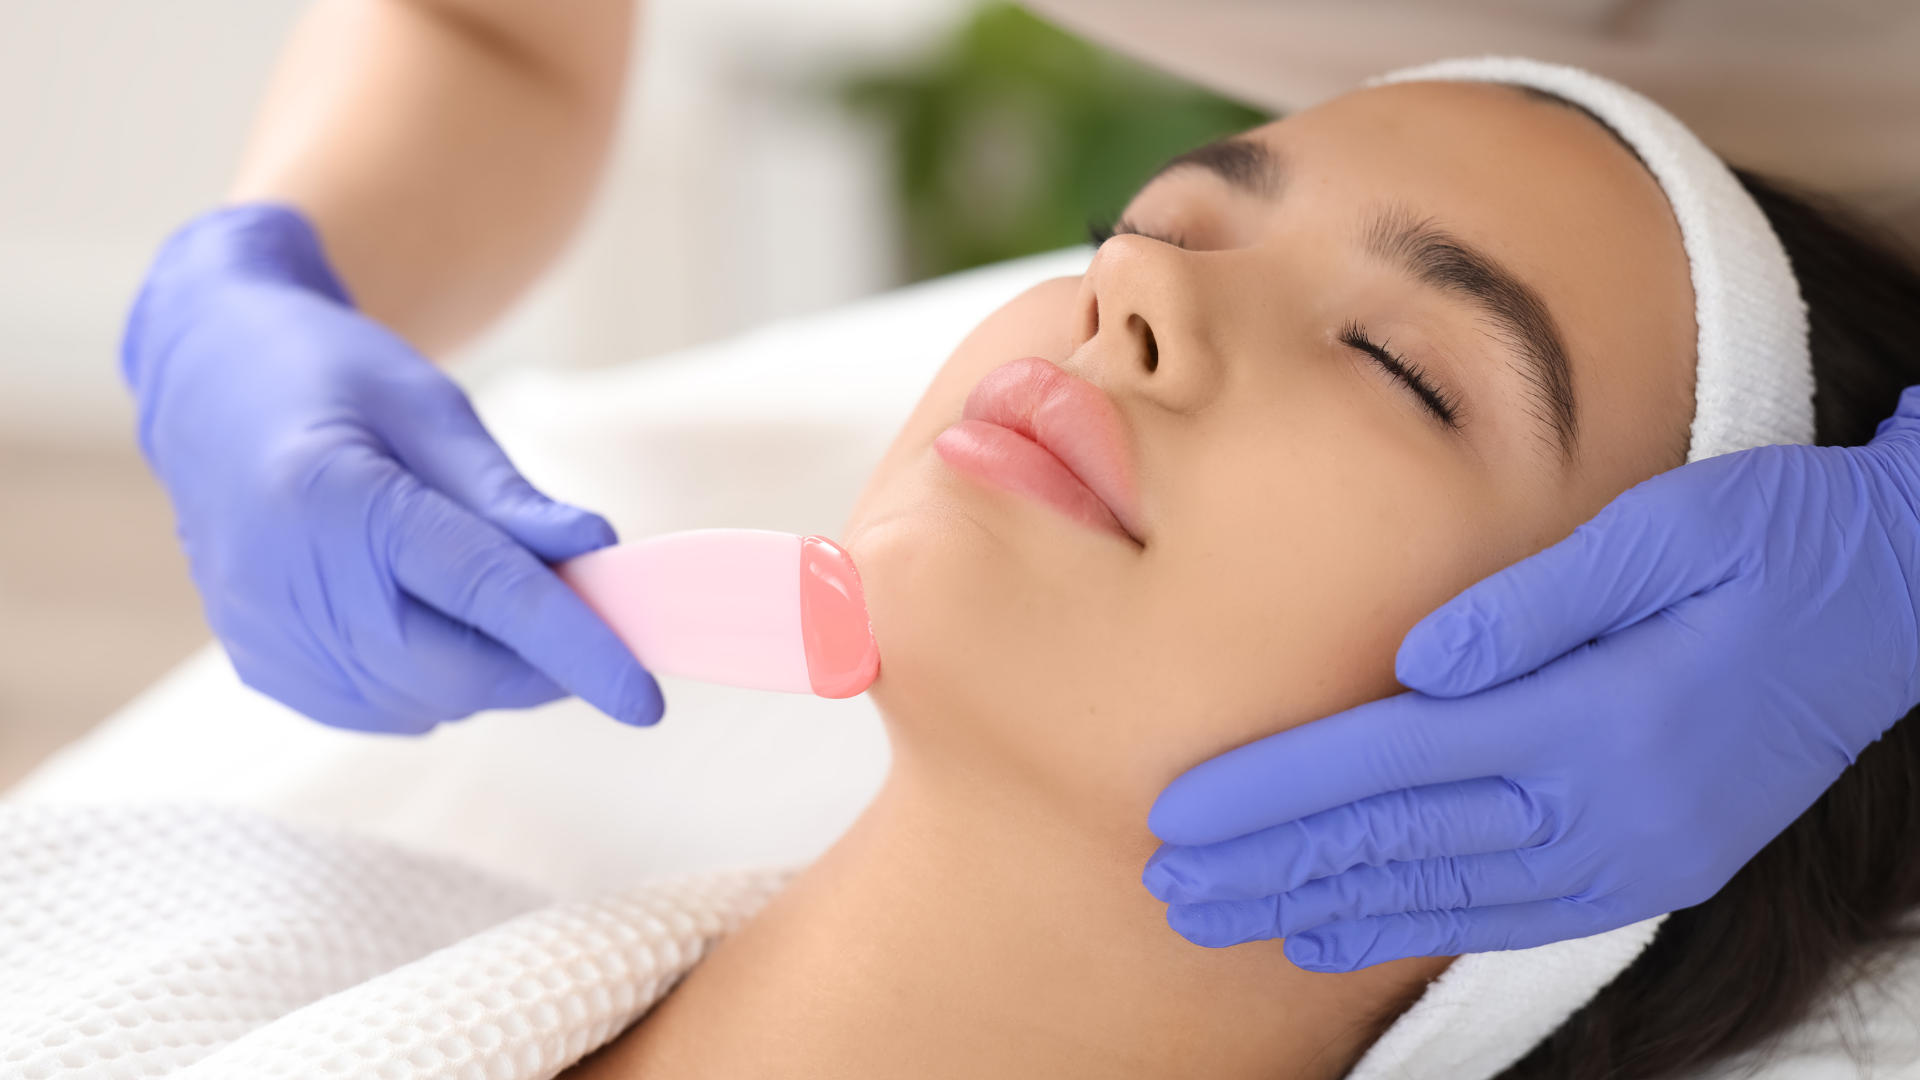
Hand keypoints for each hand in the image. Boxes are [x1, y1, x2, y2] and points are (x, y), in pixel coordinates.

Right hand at [122, 204, 661, 732]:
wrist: (210, 385)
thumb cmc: (334, 378)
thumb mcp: (433, 408)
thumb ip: (510, 496)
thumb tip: (596, 555)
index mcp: (335, 501)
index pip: (485, 595)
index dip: (575, 649)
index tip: (644, 699)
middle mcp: (288, 584)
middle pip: (459, 671)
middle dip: (543, 660)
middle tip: (584, 610)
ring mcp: (268, 638)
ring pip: (430, 703)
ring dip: (493, 667)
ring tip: (490, 588)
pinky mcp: (266, 670)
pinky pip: (389, 709)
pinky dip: (438, 677)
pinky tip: (431, 613)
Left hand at [1142, 393, 1919, 970]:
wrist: (1904, 602)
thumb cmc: (1778, 540)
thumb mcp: (1671, 529)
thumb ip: (1535, 602)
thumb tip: (1410, 663)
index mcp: (1601, 716)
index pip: (1393, 766)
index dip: (1275, 795)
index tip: (1176, 816)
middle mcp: (1610, 808)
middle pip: (1400, 848)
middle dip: (1271, 869)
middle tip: (1165, 886)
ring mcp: (1634, 852)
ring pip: (1442, 898)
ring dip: (1320, 909)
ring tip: (1220, 919)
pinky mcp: (1652, 866)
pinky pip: (1507, 916)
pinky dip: (1411, 926)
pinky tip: (1338, 934)